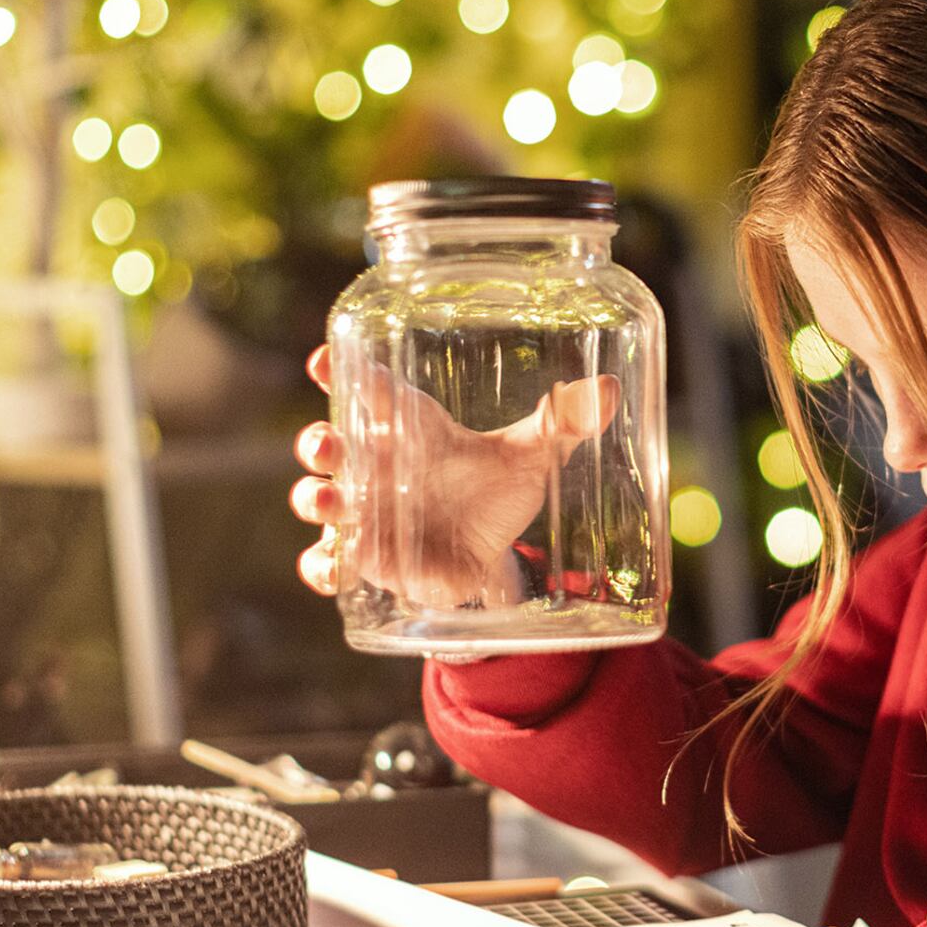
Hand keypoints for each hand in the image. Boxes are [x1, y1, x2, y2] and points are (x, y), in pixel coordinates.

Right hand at [292, 344, 621, 606]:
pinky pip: (326, 563)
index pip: (366, 390)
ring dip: (316, 500)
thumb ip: (563, 423)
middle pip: (328, 445)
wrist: (494, 555)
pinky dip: (321, 566)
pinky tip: (333, 566)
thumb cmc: (497, 491)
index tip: (324, 360)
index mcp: (410, 428)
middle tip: (329, 444)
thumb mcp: (533, 457)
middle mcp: (377, 467)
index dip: (339, 371)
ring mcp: (367, 514)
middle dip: (317, 442)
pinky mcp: (370, 560)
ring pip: (319, 501)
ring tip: (334, 501)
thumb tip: (610, 391)